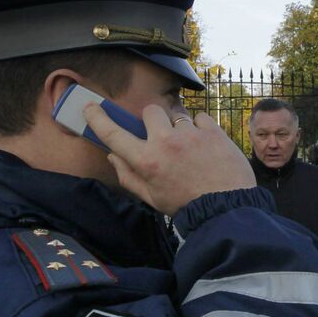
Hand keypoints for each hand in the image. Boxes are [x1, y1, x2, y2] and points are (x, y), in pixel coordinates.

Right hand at [83, 103, 254, 215]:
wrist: (227, 208)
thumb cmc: (186, 205)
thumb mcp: (151, 198)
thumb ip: (129, 176)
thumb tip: (113, 155)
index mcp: (147, 161)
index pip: (114, 135)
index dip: (98, 119)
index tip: (90, 108)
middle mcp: (166, 143)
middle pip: (150, 111)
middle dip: (153, 120)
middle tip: (162, 136)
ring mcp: (191, 135)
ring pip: (177, 115)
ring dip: (180, 128)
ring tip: (190, 149)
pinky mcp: (213, 131)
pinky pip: (200, 118)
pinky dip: (201, 128)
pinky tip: (205, 145)